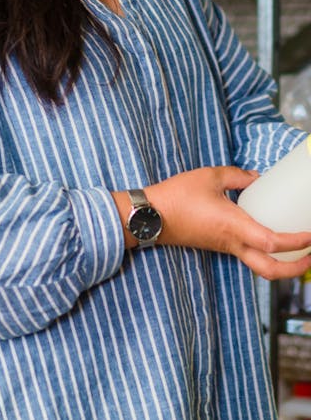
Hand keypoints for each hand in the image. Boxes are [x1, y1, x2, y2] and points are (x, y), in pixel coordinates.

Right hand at [143, 166, 310, 279]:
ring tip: (295, 249)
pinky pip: (247, 256)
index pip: (273, 243)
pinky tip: (267, 236)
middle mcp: (232, 243)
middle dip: (295, 269)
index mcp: (234, 227)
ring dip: (281, 264)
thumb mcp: (210, 176)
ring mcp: (224, 248)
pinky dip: (264, 254)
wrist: (150, 215)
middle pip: (270, 271)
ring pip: (259, 266)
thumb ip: (238, 176)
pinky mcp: (217, 245)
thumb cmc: (177, 196)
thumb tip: (257, 178)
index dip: (297, 243)